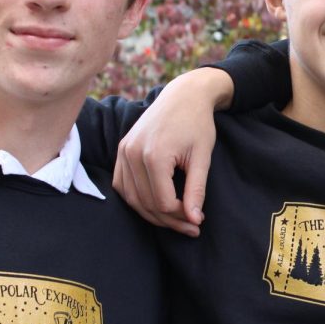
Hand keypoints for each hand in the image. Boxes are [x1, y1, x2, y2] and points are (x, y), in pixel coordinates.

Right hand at [113, 67, 232, 235]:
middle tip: (192, 227)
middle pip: (146, 204)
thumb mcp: (203, 157)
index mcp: (154, 156)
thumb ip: (197, 190)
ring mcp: (123, 151)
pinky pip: (122, 184)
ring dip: (152, 214)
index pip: (164, 203)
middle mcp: (132, 154)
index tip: (200, 218)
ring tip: (176, 219)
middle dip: (170, 221)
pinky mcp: (121, 149)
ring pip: (131, 198)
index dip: (182, 216)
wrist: (183, 96)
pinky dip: (136, 199)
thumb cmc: (197, 124)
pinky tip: (155, 205)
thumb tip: (195, 220)